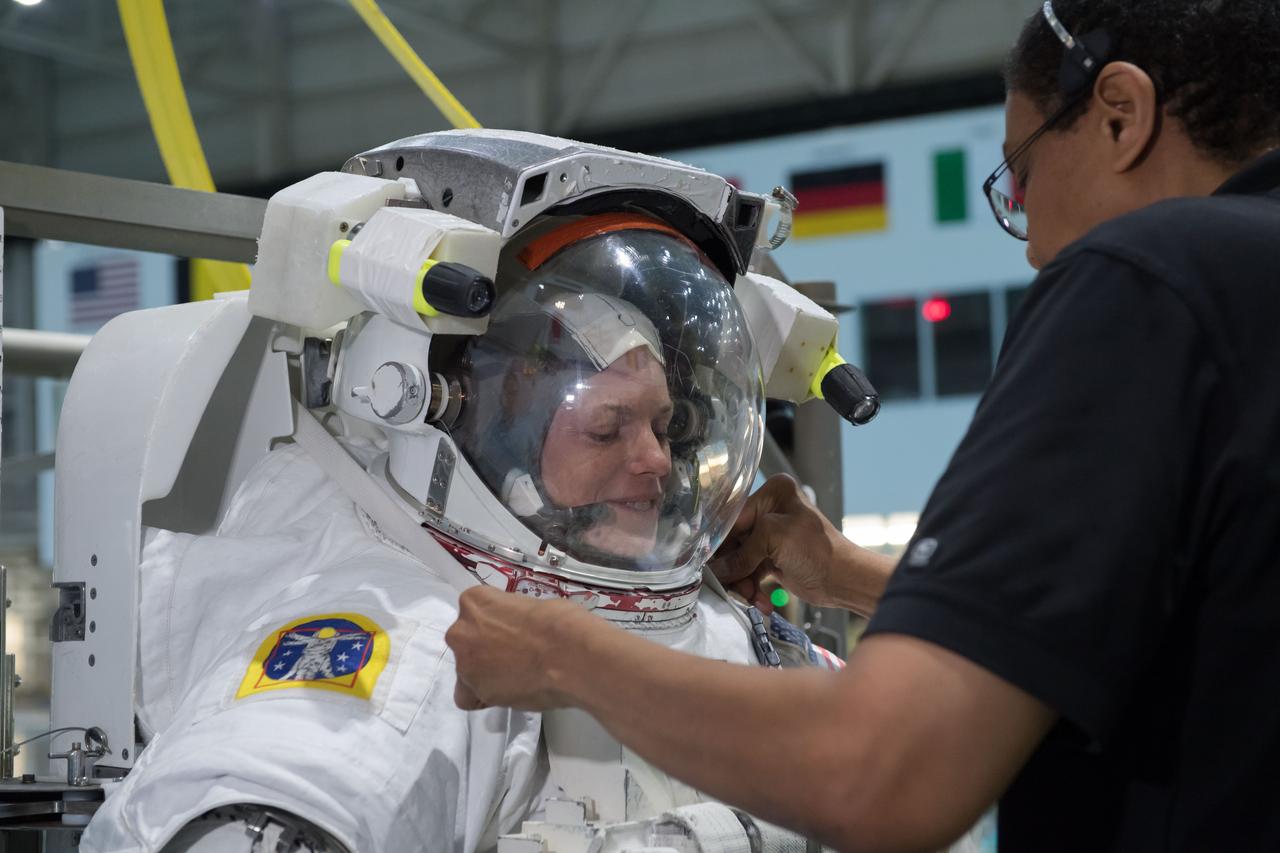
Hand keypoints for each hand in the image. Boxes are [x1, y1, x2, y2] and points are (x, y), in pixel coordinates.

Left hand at [445, 585, 593, 711]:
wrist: (571, 657)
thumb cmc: (560, 623)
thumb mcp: (532, 606)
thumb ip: (512, 618)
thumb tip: (516, 629)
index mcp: (474, 602)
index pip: (475, 612)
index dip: (495, 623)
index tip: (513, 630)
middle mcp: (461, 631)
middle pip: (466, 641)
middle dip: (485, 647)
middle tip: (514, 653)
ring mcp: (465, 664)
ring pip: (466, 670)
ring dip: (485, 672)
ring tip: (518, 676)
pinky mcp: (476, 692)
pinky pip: (469, 698)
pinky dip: (483, 697)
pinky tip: (506, 692)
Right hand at [711, 475, 892, 616]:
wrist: (843, 580)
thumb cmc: (817, 551)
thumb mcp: (775, 538)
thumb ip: (743, 552)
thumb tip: (717, 569)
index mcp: (774, 493)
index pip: (734, 516)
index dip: (721, 540)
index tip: (707, 560)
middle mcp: (771, 510)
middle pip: (734, 539)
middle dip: (732, 565)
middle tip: (727, 584)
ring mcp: (771, 535)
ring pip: (740, 558)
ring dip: (741, 580)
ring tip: (748, 596)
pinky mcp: (772, 557)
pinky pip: (750, 571)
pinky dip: (751, 587)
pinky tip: (759, 600)